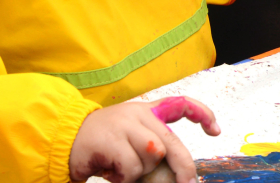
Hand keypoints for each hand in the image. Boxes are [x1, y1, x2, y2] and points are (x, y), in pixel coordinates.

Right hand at [69, 96, 218, 182]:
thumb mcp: (130, 139)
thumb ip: (153, 145)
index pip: (181, 104)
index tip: (215, 130)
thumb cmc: (101, 144)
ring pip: (153, 155)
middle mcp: (138, 114)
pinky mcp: (110, 138)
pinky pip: (133, 166)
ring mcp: (124, 124)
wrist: (63, 139)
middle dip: (184, 167)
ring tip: (122, 169)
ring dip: (141, 171)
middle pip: (172, 142)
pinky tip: (111, 171)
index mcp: (146, 111)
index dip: (202, 114)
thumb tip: (179, 170)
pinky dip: (125, 176)